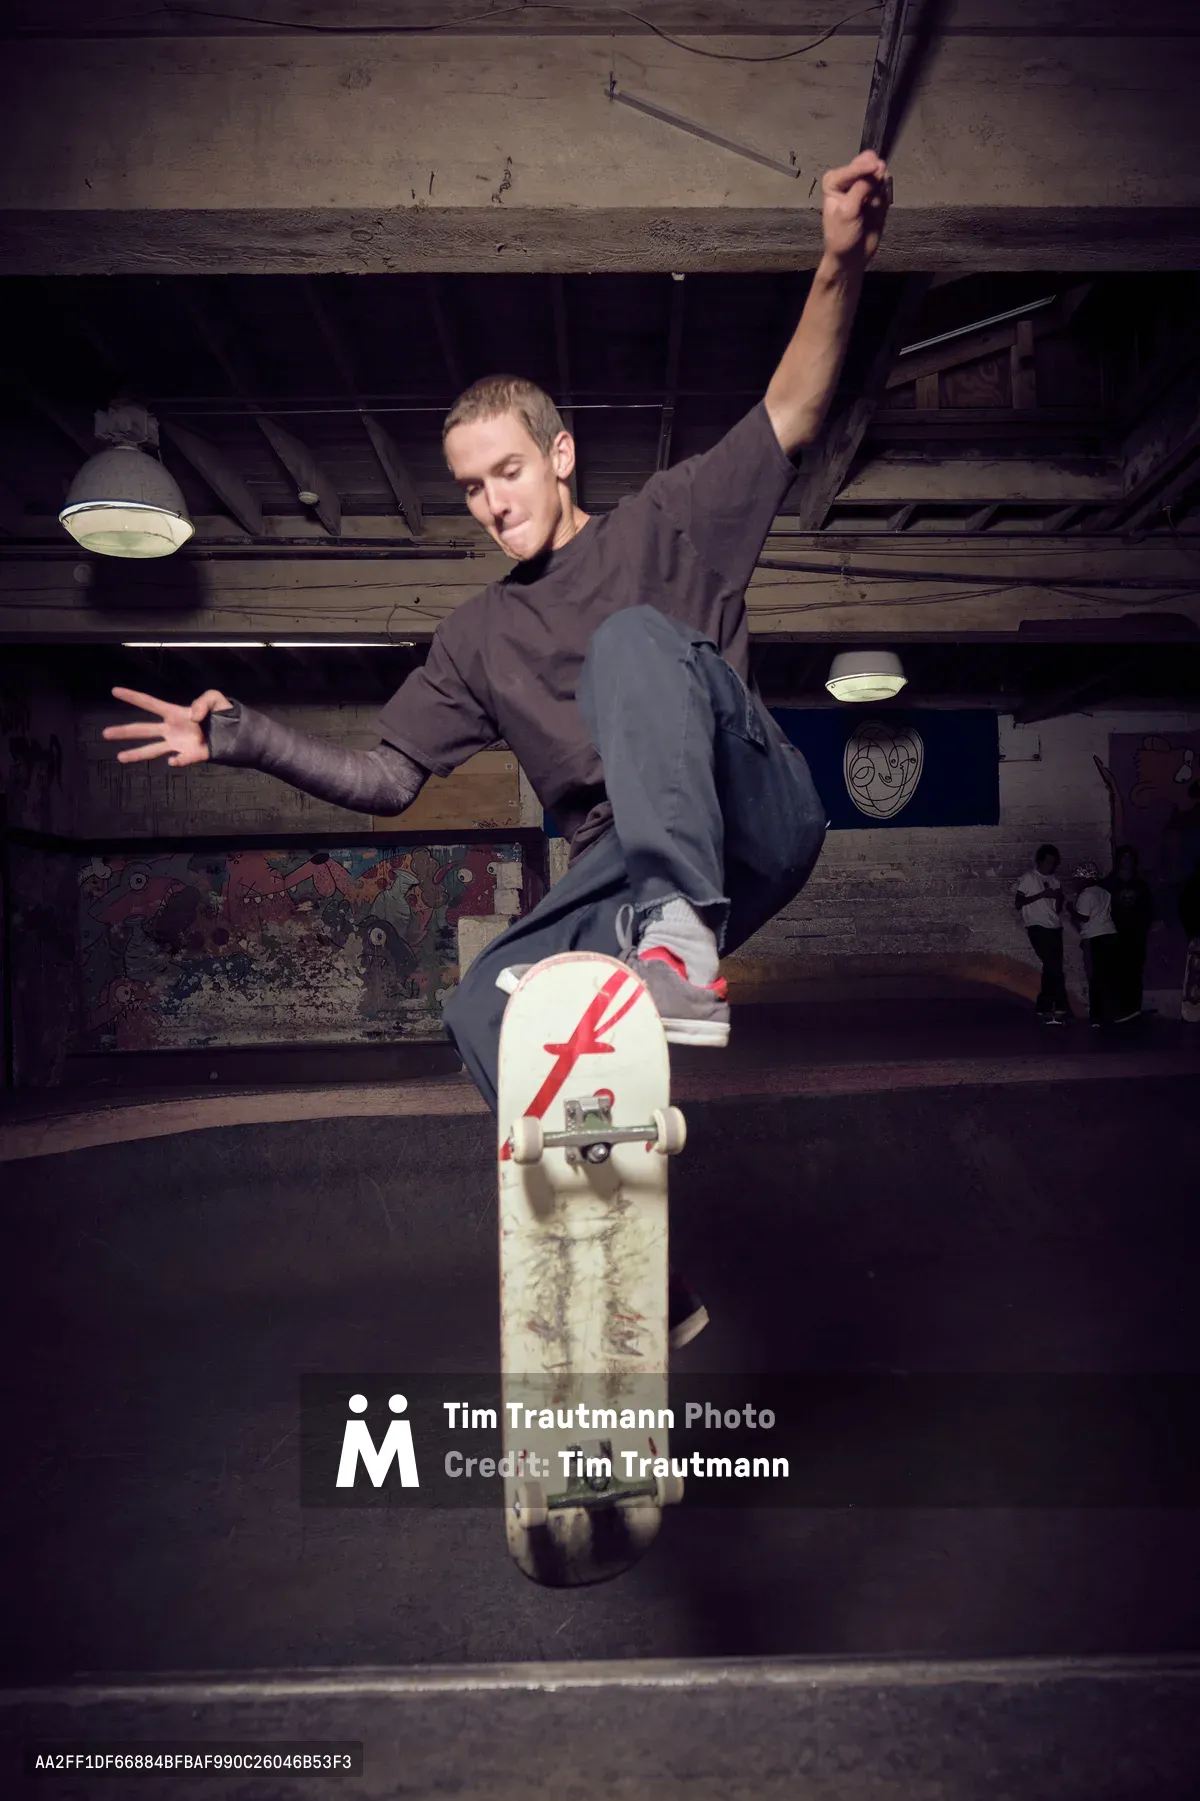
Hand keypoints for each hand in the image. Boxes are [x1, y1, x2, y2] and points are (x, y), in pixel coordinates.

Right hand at [103, 686, 230, 767]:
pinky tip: (174, 760)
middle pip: (143, 729)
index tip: (114, 691)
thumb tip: (193, 717)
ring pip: (152, 749)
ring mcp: (178, 744)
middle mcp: (171, 729)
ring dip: (136, 753)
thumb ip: (203, 701)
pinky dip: (178, 760)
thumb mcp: (215, 698)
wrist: (237, 734)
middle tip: (106, 733)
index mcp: (174, 713)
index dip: (133, 696)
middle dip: (124, 731)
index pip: (150, 703)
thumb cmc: (223, 714)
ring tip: (120, 757)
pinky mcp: (190, 756)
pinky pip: (180, 759)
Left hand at [821, 150, 889, 266]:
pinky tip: (878, 209)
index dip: (864, 167)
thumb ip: (861, 188)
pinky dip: (885, 195)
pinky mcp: (877, 195)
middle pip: (867, 166)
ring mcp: (864, 186)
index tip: (876, 166)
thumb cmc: (842, 236)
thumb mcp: (847, 211)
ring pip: (879, 176)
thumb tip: (878, 169)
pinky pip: (886, 188)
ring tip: (872, 206)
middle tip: (879, 182)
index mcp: (834, 181)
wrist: (851, 257)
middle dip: (874, 176)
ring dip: (880, 188)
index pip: (852, 168)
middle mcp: (849, 180)